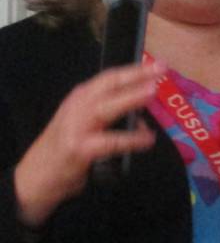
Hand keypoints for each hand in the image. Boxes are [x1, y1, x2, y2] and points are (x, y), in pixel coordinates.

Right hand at [13, 62, 160, 227]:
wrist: (36, 177)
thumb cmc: (64, 151)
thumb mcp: (84, 126)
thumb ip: (108, 118)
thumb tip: (141, 119)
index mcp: (80, 99)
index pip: (108, 79)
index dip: (133, 70)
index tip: (157, 65)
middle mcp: (77, 107)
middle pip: (108, 86)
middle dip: (135, 75)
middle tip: (161, 68)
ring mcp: (76, 127)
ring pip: (107, 107)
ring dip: (130, 98)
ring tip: (153, 92)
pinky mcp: (79, 149)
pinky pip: (110, 142)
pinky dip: (130, 140)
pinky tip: (147, 139)